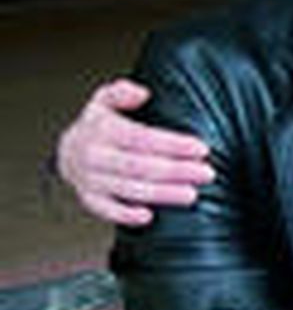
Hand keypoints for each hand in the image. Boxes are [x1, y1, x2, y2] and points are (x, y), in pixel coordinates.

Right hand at [55, 79, 212, 224]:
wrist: (68, 152)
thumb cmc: (99, 126)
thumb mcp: (105, 101)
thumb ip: (121, 92)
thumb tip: (141, 93)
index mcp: (102, 130)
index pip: (142, 138)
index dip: (173, 145)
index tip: (201, 149)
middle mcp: (95, 155)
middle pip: (140, 166)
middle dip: (177, 171)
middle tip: (207, 173)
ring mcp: (90, 179)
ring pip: (130, 189)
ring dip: (162, 194)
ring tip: (192, 194)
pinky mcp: (89, 199)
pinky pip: (106, 210)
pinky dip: (125, 215)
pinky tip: (149, 216)